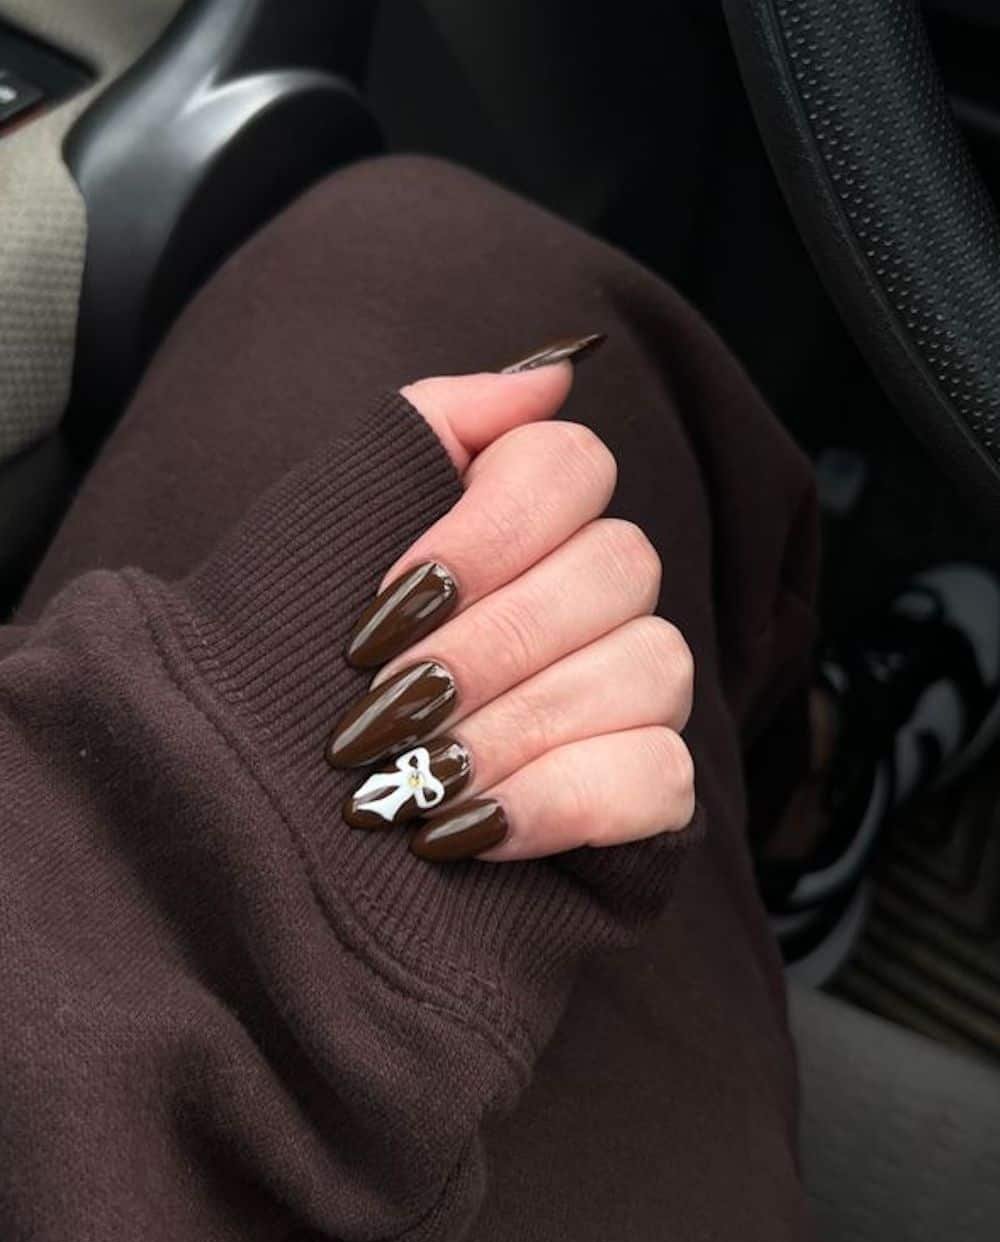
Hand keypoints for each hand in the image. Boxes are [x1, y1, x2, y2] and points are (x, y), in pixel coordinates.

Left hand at [328, 354, 695, 861]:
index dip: (488, 531)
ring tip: (415, 779)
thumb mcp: (333, 530)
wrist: (274, 801)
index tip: (389, 599)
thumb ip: (429, 429)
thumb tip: (552, 373)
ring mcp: (638, 689)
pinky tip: (465, 827)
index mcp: (533, 521)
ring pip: (650, 668)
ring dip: (516, 728)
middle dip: (491, 645)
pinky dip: (556, 802)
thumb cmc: (301, 659)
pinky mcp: (650, 790)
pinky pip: (660, 776)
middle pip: (619, 567)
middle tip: (389, 705)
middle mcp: (602, 595)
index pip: (575, 465)